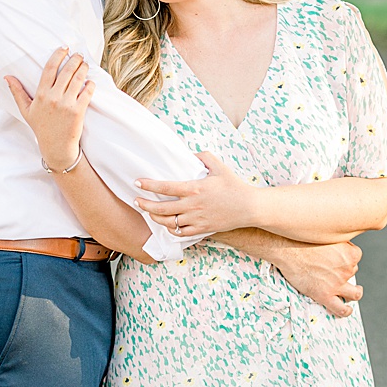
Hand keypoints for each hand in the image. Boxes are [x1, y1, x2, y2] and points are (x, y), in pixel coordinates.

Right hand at [5, 47, 92, 171]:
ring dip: (83, 69)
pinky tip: (90, 81)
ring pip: (77, 79)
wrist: (56, 147)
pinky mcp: (78, 111)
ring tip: (84, 64)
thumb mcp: (26, 110)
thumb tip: (7, 77)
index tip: (64, 49)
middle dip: (74, 60)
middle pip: (66, 71)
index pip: (49, 69)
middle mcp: (53, 97)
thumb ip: (17, 92)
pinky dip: (90, 85)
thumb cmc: (40, 127)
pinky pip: (87, 93)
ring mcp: (66, 104)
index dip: (58, 56)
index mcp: (40, 94)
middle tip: (78, 54)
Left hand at [135, 151, 261, 237]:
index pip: (165, 187)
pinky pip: (180, 232)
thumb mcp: (219, 167)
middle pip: (161, 208)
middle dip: (144, 205)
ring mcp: (197, 219)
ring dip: (155, 217)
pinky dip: (170, 229)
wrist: (250, 207)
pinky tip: (166, 223)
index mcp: (194, 188)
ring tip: (149, 212)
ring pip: (168, 222)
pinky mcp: (202, 229)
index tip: (137, 183)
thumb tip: (189, 154)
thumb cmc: (234, 186)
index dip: (148, 185)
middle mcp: (193, 205)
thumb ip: (203, 157)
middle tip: (136, 201)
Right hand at [260, 238, 362, 317]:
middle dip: (345, 271)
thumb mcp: (326, 235)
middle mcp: (347, 270)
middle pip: (353, 271)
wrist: (286, 249)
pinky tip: (346, 309)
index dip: (347, 257)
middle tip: (333, 268)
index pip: (356, 256)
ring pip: (355, 293)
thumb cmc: (302, 240)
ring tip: (353, 291)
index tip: (339, 256)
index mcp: (350, 254)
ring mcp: (337, 284)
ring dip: (356, 292)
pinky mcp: (324, 294)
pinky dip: (345, 310)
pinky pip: (340, 308)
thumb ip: (337, 242)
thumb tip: (338, 245)